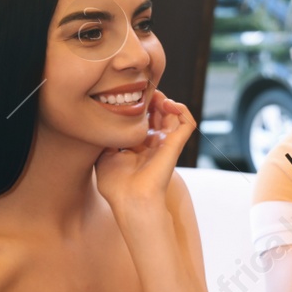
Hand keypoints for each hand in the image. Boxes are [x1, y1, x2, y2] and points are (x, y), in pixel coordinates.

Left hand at [95, 91, 194, 217]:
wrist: (130, 198)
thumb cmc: (116, 185)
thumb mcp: (103, 156)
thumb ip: (107, 139)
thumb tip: (105, 122)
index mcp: (138, 147)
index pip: (143, 120)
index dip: (137, 107)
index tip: (125, 97)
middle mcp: (154, 144)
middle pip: (158, 113)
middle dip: (151, 100)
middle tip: (141, 92)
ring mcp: (166, 143)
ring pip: (174, 114)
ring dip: (166, 100)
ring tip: (155, 95)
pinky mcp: (176, 144)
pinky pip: (187, 122)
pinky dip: (182, 109)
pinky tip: (168, 103)